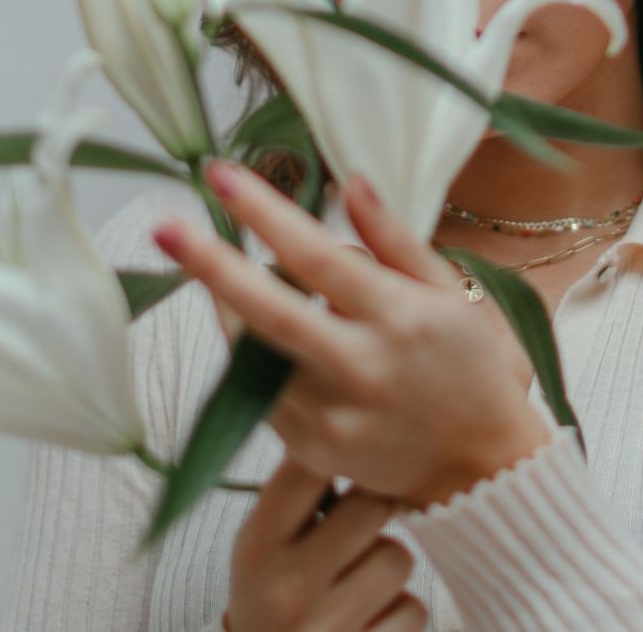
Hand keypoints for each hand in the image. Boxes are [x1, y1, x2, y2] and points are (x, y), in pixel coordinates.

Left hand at [152, 160, 553, 508]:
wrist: (479, 467)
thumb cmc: (467, 363)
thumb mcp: (446, 291)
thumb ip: (395, 238)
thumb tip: (350, 181)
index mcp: (399, 319)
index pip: (318, 257)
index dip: (264, 213)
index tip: (220, 175)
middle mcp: (361, 369)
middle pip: (269, 313)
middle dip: (210, 267)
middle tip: (162, 227)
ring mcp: (330, 417)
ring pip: (252, 355)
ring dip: (226, 307)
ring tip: (218, 270)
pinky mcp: (310, 448)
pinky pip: (259, 390)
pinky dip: (251, 353)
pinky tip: (262, 329)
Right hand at [225, 449, 425, 631]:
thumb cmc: (273, 595)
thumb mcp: (262, 545)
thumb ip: (296, 494)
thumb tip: (346, 428)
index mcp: (257, 547)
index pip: (310, 468)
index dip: (341, 452)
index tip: (352, 454)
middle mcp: (287, 587)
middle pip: (371, 507)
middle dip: (373, 509)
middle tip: (362, 521)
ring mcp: (327, 630)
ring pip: (397, 557)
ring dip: (386, 565)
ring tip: (357, 580)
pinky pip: (413, 610)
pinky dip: (399, 612)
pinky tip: (368, 619)